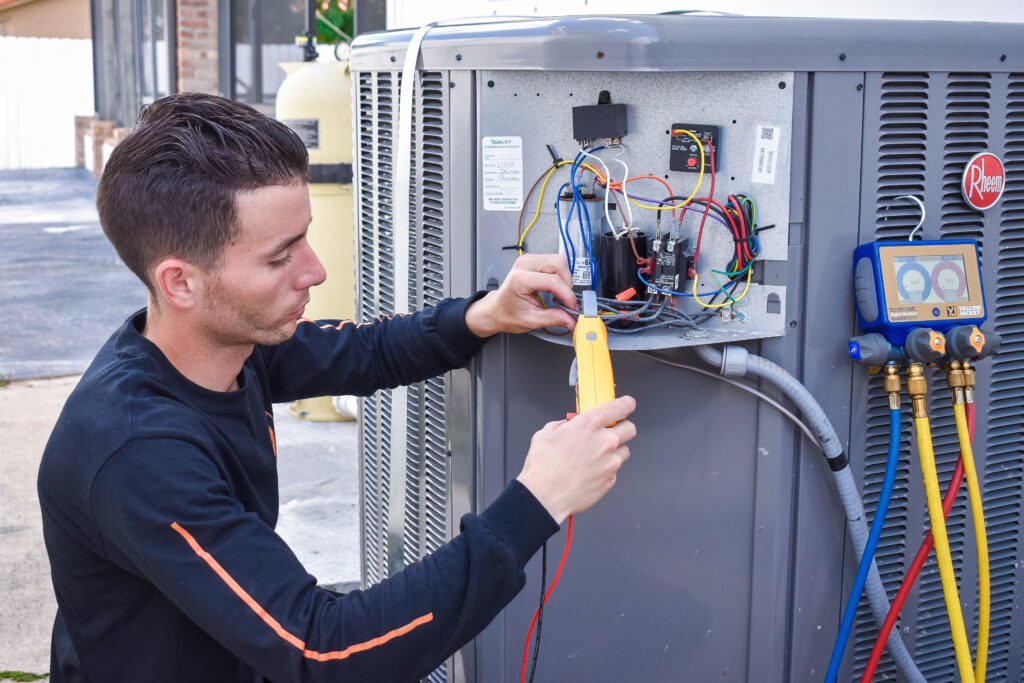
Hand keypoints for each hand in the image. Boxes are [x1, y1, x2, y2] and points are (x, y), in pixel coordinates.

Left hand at [464, 254, 577, 336]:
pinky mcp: (534, 260)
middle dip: (567, 283)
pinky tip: (555, 287)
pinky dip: (560, 275)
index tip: (572, 306)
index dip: (567, 295)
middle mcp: (524, 265)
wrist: (497, 309)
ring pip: (559, 260)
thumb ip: (554, 319)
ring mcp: (529, 260)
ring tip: (560, 294)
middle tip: (566, 299)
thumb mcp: (531, 320)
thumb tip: (571, 319)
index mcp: (520, 279)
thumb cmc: (507, 313)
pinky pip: (555, 262)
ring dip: (565, 278)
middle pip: (558, 263)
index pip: (553, 281)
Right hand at [516, 396, 636, 524]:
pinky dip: (606, 468)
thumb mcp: (546, 434)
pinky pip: (615, 470)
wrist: (544, 497)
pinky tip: (590, 471)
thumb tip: (568, 425)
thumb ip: (563, 425)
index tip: (627, 405)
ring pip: (624, 451)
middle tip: (610, 431)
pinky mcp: (610, 480)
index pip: (621, 406)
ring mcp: (610, 462)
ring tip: (596, 455)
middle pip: (630, 428)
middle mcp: (604, 441)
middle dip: (622, 427)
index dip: (626, 404)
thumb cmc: (543, 467)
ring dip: (614, 450)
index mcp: (589, 424)